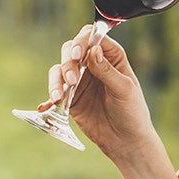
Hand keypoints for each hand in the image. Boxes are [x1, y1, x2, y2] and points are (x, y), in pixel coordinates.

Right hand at [41, 24, 155, 159]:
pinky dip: (50, 95)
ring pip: (60, 69)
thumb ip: (107, 71)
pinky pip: (55, 90)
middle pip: (72, 50)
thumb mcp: (124, 90)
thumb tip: (93, 50)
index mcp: (111, 56)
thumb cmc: (132, 112)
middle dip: (68, 61)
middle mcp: (93, 64)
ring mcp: (80, 80)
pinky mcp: (70, 97)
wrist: (125, 141)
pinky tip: (47, 105)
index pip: (93, 37)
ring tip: (60, 96)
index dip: (83, 41)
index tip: (79, 54)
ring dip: (57, 79)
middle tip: (72, 80)